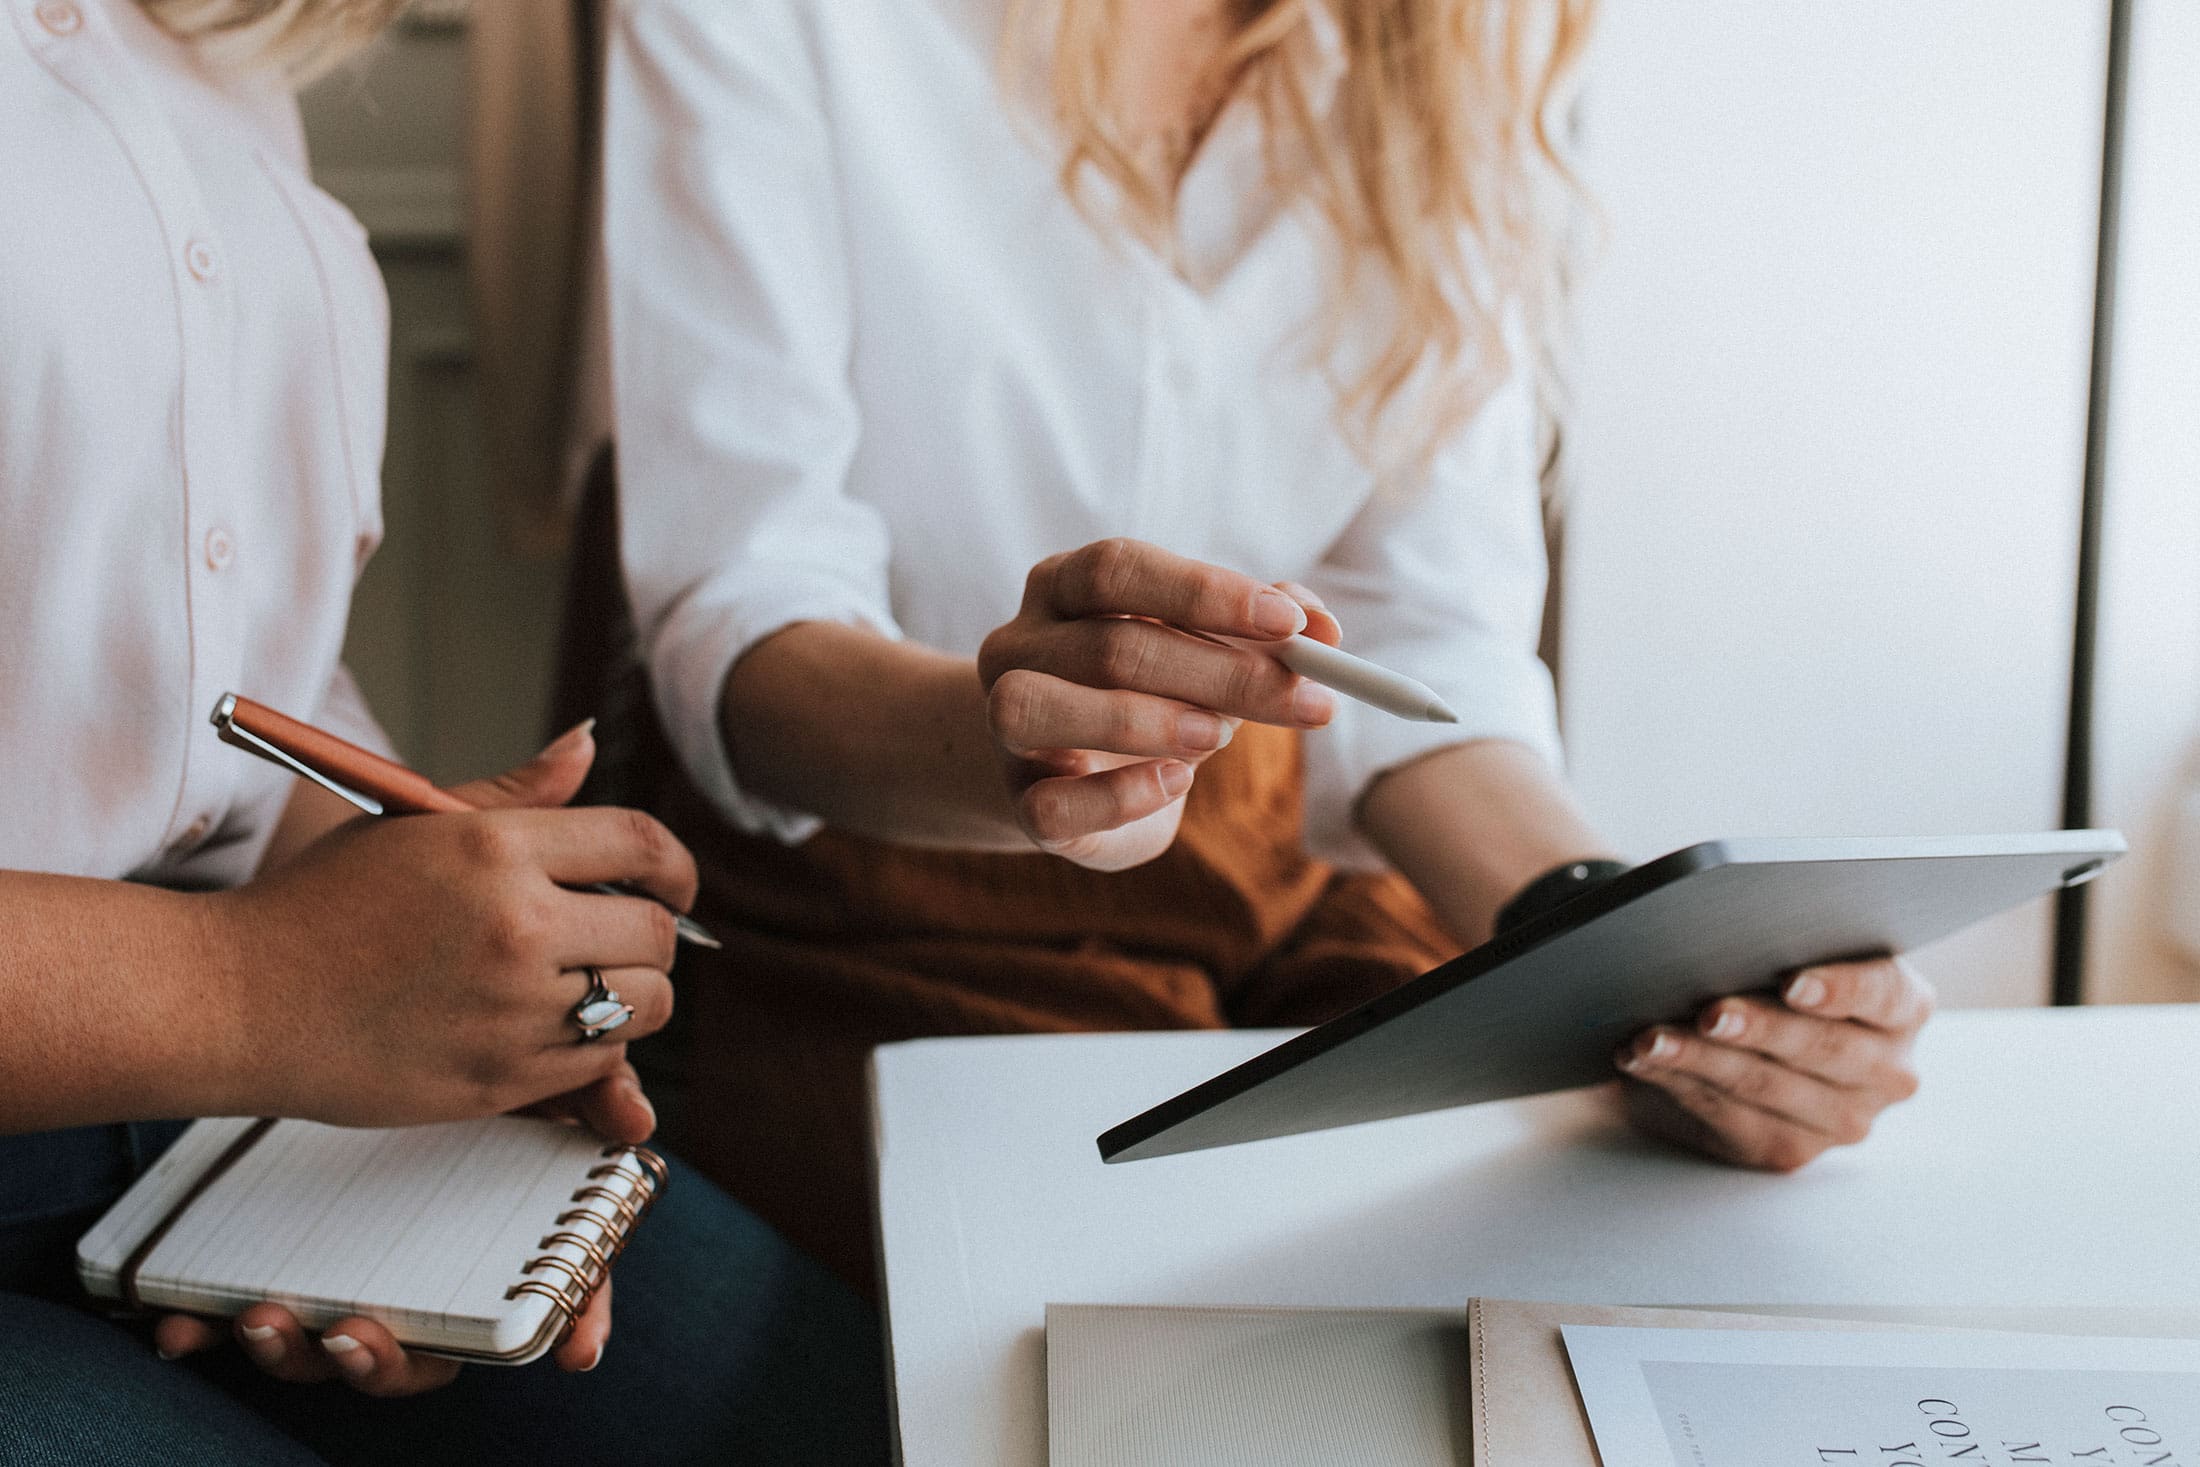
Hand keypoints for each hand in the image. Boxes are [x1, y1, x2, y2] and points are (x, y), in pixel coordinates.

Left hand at [152, 1062, 642, 1392]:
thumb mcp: (506, 1065)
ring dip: (296, 1356)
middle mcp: (422, 1280)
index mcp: (487, 1240)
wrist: (290, 1021)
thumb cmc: (434, 1058)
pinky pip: (242, 1325)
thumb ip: (575, 1083)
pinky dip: (211, 1331)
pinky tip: (181, 1324)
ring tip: (262, 1316)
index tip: (575, 1352)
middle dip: (388, 1362)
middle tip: (351, 1335)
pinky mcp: (271, 1269)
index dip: (573, 1321)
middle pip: (429, 1352)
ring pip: (335, 1352)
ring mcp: (346, 1282)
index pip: (547, 1291)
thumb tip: (637, 1119)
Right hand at [200, 723, 696, 1127]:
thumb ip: (516, 793)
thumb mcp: (413, 824)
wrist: (235, 999)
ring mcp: (510, 1007)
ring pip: (643, 1005)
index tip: (673, 884)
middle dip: (653, 937)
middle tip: (620, 941)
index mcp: (495, 847)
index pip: (641, 845)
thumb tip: (590, 741)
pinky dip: (592, 1054)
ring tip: (587, 987)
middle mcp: (515, 924)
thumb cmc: (321, 904)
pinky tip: (547, 1031)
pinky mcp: (499, 1078)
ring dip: (633, 998)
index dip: (676, 867)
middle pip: (656, 932)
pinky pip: (598, 1066)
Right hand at [976, 538, 1339, 869]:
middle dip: (1220, 672)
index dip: (1204, 592)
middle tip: (1302, 696)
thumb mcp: (1206, 650)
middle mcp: (1019, 645)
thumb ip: (1261, 630)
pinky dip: (1122, 795)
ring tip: (1221, 737)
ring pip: (1039, 708)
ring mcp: (1005, 726)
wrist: (1074, 773)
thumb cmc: (1150, 692)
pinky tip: (1174, 783)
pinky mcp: (1021, 802)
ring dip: (1147, 721)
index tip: (1289, 624)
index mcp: (1062, 587)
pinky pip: (1051, 804)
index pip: (1117, 569)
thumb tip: (1322, 628)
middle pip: (1108, 646)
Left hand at [1615, 958, 1934, 1170]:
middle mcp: (1886, 1071)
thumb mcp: (1793, 953)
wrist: (1738, 1035)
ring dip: (1701, 1058)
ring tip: (1652, 1036)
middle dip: (1758, 1028)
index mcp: (1902, 1008)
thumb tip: (1728, 933)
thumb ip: (1785, 944)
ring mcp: (1841, 1119)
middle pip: (1822, 1048)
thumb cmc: (1771, 975)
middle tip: (1709, 1011)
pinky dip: (1677, 1081)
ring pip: (1765, 1086)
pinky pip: (1727, 1115)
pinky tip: (1642, 1059)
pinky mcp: (1787, 1149)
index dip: (1838, 988)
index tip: (1791, 982)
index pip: (1883, 994)